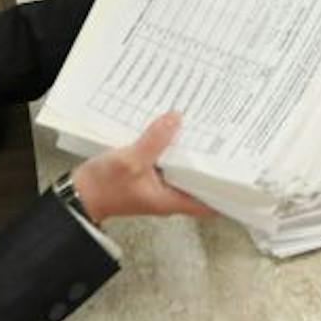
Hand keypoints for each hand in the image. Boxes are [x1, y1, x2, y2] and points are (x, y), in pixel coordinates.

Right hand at [70, 112, 212, 223]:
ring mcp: (158, 185)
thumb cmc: (103, 187)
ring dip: (190, 151)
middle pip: (198, 180)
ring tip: (204, 129)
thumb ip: (154, 141)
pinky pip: (166, 160)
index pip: (209, 201)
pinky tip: (173, 130)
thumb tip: (176, 119)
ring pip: (182, 167)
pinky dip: (171, 147)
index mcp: (172, 199)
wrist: (79, 193)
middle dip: (210, 162)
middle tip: (225, 139)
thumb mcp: (131, 161)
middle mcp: (169, 194)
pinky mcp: (147, 174)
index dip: (226, 189)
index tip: (241, 171)